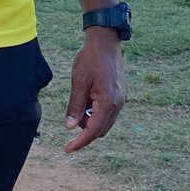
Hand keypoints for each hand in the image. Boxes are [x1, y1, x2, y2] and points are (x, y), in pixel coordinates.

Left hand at [63, 29, 126, 153]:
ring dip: (91, 120)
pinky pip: (108, 111)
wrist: (106, 41)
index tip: (67, 149)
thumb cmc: (90, 58)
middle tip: (71, 119)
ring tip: (80, 102)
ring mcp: (121, 99)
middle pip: (101, 129)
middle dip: (85, 130)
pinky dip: (96, 112)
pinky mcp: (120, 94)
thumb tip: (70, 127)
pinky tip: (88, 98)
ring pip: (105, 121)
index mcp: (108, 102)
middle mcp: (118, 104)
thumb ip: (75, 106)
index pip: (93, 131)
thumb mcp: (78, 82)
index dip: (80, 142)